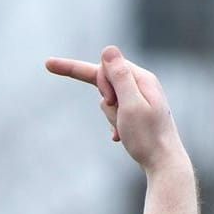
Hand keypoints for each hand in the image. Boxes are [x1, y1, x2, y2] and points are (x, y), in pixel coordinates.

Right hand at [45, 47, 184, 173]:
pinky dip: (114, 124)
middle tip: (118, 114)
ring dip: (110, 115)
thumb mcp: (130, 105)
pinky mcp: (137, 113)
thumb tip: (108, 49)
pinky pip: (115, 112)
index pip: (105, 65)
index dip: (84, 72)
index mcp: (141, 79)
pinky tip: (120, 138)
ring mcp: (140, 99)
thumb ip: (120, 76)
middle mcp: (142, 84)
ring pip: (108, 100)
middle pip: (106, 81)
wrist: (164, 164)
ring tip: (125, 129)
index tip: (49, 66)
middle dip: (104, 99)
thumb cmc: (147, 137)